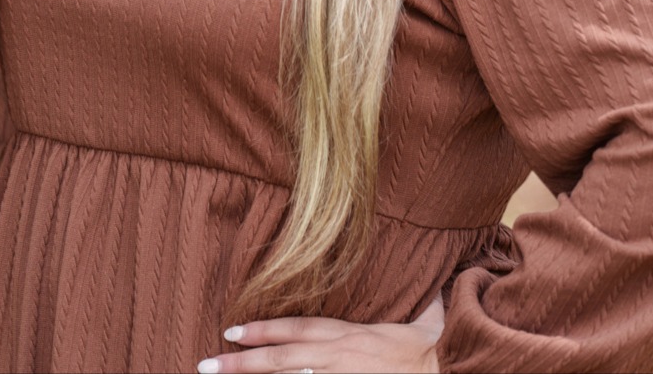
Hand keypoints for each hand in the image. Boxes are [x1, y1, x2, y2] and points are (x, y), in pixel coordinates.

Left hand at [196, 294, 443, 372]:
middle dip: (241, 363)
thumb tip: (433, 287)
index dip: (263, 328)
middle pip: (281, 360)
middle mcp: (338, 359)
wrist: (446, 370)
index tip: (232, 330)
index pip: (297, 328)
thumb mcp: (423, 322)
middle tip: (206, 365)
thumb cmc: (435, 353)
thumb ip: (421, 304)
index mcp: (350, 336)